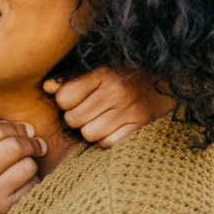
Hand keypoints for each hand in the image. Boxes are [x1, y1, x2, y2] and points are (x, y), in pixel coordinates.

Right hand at [0, 116, 46, 213]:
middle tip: (37, 145)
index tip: (26, 131)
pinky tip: (22, 187)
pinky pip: (33, 185)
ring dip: (32, 164)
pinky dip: (33, 183)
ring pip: (27, 165)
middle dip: (31, 142)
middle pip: (13, 145)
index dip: (16, 126)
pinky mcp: (7, 209)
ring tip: (24, 169)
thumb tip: (26, 125)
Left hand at [44, 66, 174, 147]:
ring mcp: (131, 109)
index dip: (66, 101)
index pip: (64, 98)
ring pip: (89, 134)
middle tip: (89, 111)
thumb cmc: (122, 76)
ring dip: (91, 130)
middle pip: (73, 119)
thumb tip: (47, 87)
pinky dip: (107, 139)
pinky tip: (114, 127)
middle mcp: (117, 91)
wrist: (166, 81)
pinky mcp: (141, 126)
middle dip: (76, 118)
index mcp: (102, 73)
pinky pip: (108, 143)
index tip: (76, 99)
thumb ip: (69, 79)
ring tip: (101, 119)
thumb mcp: (97, 70)